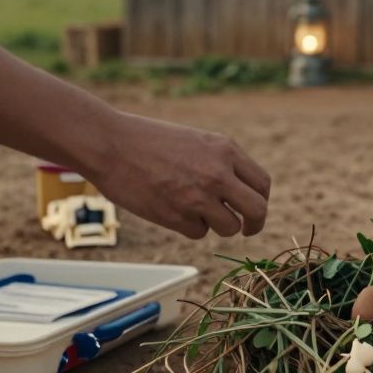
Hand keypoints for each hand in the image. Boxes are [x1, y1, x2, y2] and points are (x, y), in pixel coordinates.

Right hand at [82, 114, 269, 238]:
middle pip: (257, 210)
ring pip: (229, 227)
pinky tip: (171, 208)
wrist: (111, 144)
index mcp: (226, 150)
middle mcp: (218, 174)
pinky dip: (189, 227)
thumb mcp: (196, 141)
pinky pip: (198, 233)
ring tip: (193, 209)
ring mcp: (198, 197)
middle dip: (255, 224)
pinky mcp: (177, 217)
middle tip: (247, 230)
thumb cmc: (150, 140)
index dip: (260, 200)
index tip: (252, 209)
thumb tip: (241, 193)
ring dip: (217, 225)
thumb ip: (222, 163)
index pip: (262, 183)